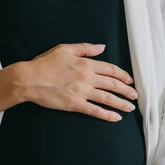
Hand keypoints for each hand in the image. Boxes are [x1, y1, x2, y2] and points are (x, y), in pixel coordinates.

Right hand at [20, 43, 137, 121]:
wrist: (29, 79)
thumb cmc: (45, 63)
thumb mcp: (65, 49)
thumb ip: (86, 48)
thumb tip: (102, 47)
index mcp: (86, 64)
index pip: (111, 69)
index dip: (123, 76)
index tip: (130, 81)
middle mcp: (87, 78)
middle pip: (113, 84)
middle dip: (127, 91)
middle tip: (135, 96)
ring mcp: (82, 92)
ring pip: (107, 98)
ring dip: (121, 103)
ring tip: (131, 108)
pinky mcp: (75, 104)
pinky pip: (95, 110)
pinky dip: (107, 114)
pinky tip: (116, 117)